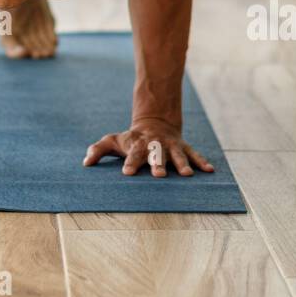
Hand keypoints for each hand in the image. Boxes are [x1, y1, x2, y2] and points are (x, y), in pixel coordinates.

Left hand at [83, 118, 214, 177]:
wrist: (155, 121)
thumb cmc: (131, 138)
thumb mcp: (114, 141)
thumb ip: (98, 150)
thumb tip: (85, 163)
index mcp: (138, 144)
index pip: (133, 154)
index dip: (130, 163)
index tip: (126, 173)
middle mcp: (155, 145)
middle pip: (156, 154)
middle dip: (157, 164)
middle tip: (159, 175)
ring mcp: (171, 145)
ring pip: (177, 154)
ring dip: (182, 164)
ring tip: (186, 175)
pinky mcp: (183, 147)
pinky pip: (194, 154)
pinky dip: (202, 161)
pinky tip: (210, 170)